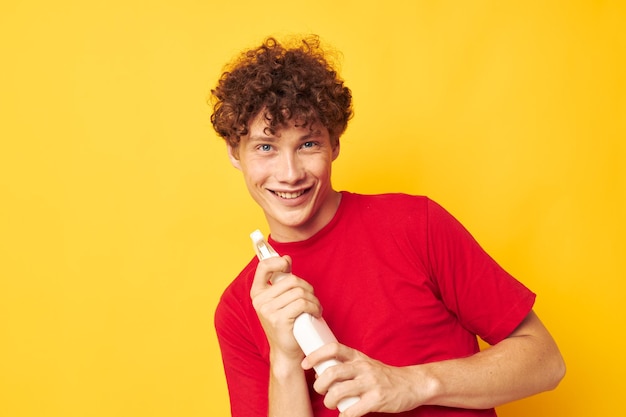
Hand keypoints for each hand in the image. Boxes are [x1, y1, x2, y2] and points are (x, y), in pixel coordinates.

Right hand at [250, 255, 323, 359]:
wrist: (286, 353)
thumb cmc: (287, 325)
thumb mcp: (279, 301)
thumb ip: (280, 283)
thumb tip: (286, 258)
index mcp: (257, 293)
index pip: (263, 267)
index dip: (277, 261)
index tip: (288, 263)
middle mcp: (260, 301)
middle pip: (291, 280)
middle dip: (307, 288)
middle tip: (311, 300)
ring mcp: (268, 311)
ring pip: (300, 292)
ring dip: (313, 300)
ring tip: (315, 309)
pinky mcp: (280, 320)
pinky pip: (303, 303)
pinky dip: (314, 307)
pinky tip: (316, 314)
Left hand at [302, 343, 431, 416]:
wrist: (413, 384)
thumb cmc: (383, 376)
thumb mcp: (365, 363)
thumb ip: (347, 365)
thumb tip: (321, 371)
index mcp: (358, 357)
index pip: (333, 349)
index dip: (316, 355)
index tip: (305, 364)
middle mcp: (363, 367)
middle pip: (332, 372)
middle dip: (319, 384)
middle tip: (319, 390)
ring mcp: (370, 383)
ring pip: (340, 391)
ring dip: (329, 400)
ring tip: (331, 403)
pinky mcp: (377, 399)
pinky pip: (354, 410)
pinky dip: (345, 416)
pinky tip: (344, 416)